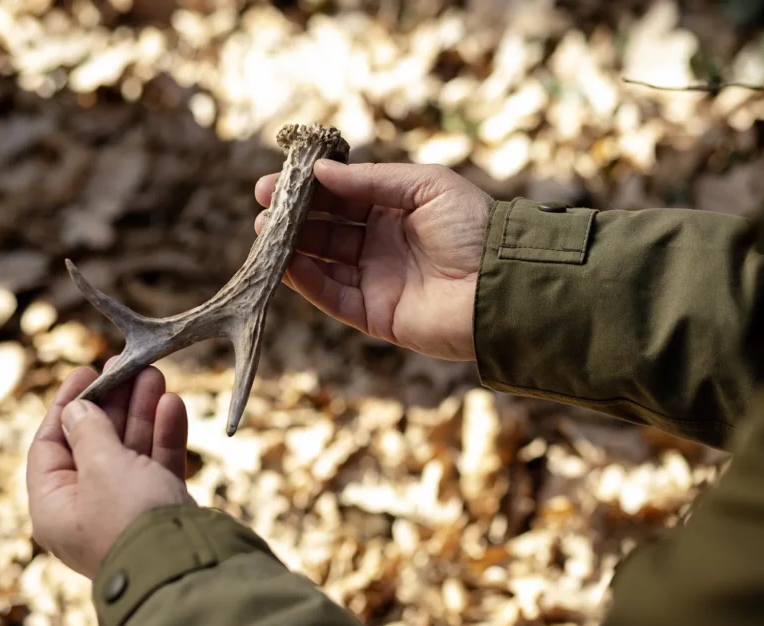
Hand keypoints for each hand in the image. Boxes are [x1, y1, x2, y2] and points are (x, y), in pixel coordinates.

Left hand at [26, 361, 193, 578]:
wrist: (184, 564)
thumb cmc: (131, 519)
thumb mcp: (102, 467)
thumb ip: (90, 432)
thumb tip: (76, 410)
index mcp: (54, 506)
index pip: (50, 445)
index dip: (68, 404)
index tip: (86, 371)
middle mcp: (87, 507)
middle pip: (94, 442)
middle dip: (113, 402)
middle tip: (127, 365)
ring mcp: (126, 508)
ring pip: (130, 449)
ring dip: (142, 411)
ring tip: (156, 374)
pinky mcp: (160, 507)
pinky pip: (157, 464)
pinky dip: (165, 435)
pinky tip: (173, 405)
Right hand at [255, 161, 493, 360]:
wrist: (500, 285)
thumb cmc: (473, 229)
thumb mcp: (426, 187)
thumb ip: (372, 180)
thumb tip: (321, 173)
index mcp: (397, 210)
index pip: (342, 197)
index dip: (310, 189)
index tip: (276, 181)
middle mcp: (383, 244)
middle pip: (327, 227)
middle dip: (293, 217)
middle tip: (263, 206)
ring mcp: (377, 279)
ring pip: (323, 261)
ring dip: (292, 247)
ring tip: (265, 232)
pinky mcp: (374, 313)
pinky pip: (332, 295)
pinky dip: (307, 280)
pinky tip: (286, 262)